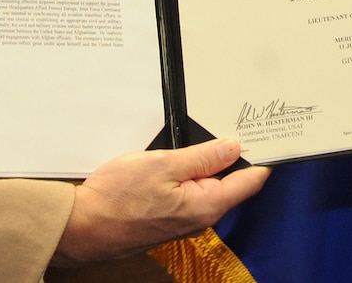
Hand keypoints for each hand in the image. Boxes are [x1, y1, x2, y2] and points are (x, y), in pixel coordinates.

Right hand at [52, 138, 269, 264]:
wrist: (83, 226)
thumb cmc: (117, 198)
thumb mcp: (163, 164)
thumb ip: (202, 157)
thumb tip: (233, 146)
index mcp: (207, 205)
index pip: (250, 181)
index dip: (261, 156)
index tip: (268, 135)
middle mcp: (201, 217)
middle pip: (232, 182)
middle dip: (234, 155)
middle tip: (235, 124)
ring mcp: (185, 219)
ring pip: (209, 185)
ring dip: (209, 163)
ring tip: (207, 137)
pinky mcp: (170, 217)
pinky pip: (191, 192)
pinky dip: (192, 174)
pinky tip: (182, 158)